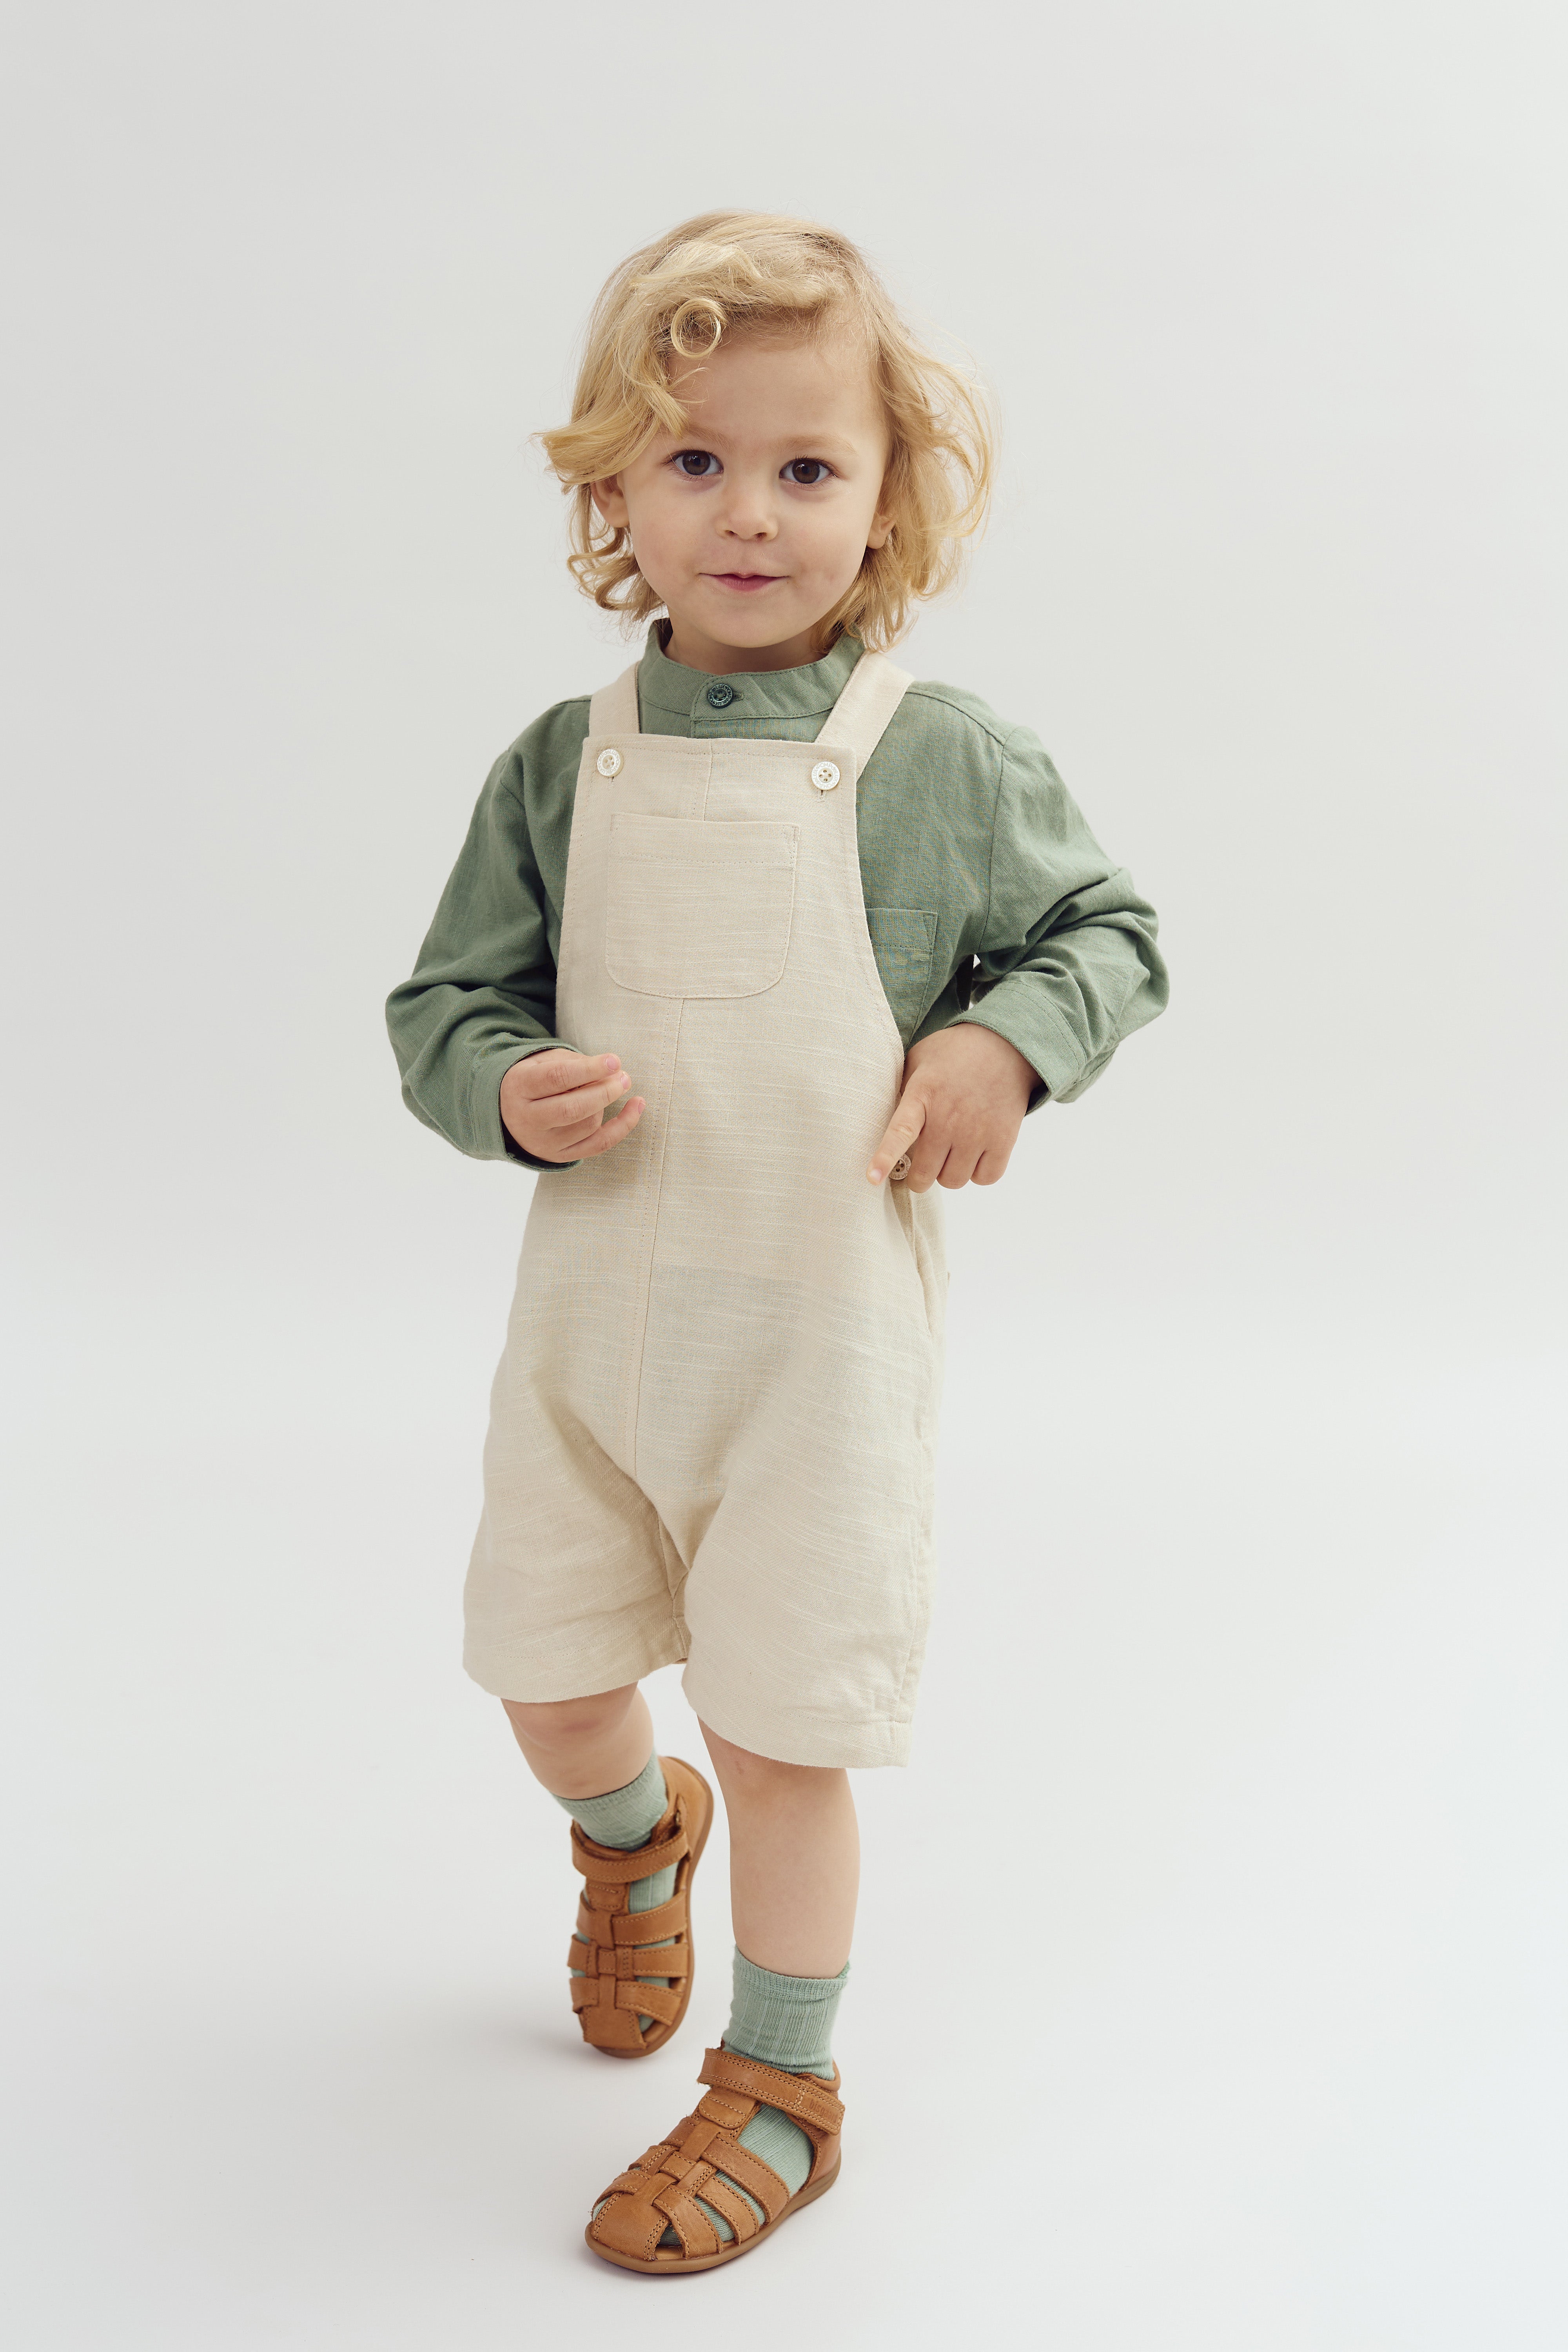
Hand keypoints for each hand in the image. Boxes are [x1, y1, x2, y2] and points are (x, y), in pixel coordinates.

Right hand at [500, 1050, 644, 1163]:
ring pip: (587, 1125)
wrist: (511, 1111)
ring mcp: (543, 1142)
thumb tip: (612, 1071)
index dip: (589, 1069)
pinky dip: (622, 1127)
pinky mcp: (560, 1156)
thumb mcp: (546, 1060)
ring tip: (616, 1085)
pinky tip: (636, 1107)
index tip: (614, 1061)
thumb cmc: (537, 1078)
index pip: (557, 1078)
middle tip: (624, 1078)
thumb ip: (575, 1062)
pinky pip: (598, 1145)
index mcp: (519, 1086)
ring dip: (608, 1104)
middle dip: (604, 1092)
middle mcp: (527, 1119)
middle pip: (572, 1108)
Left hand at [867, 1025, 1036, 1190]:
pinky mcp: (1004, 1139)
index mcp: (923, 1093)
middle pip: (926, 1173)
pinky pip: (985, 1178)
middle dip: (919, 1176)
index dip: (885, 1157)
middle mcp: (950, 1116)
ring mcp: (978, 1130)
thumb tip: (878, 1120)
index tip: (873, 1178)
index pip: (901, 1131)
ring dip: (948, 1173)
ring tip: (951, 1151)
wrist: (1004, 1044)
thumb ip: (901, 1091)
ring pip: (953, 1181)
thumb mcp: (919, 1060)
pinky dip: (978, 1173)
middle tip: (922, 1166)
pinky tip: (974, 1154)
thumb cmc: (954, 1055)